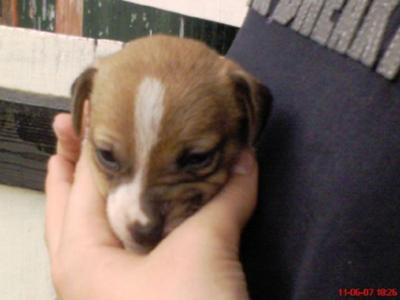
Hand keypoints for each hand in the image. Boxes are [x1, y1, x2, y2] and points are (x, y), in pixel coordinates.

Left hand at [45, 113, 257, 299]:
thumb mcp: (205, 252)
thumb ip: (226, 200)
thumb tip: (246, 158)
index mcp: (82, 259)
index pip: (78, 184)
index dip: (83, 143)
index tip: (84, 107)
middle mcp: (85, 272)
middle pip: (68, 205)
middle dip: (70, 164)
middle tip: (71, 124)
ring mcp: (107, 287)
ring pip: (91, 227)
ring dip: (95, 191)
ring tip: (97, 156)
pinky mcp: (136, 294)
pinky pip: (120, 245)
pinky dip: (126, 218)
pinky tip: (139, 204)